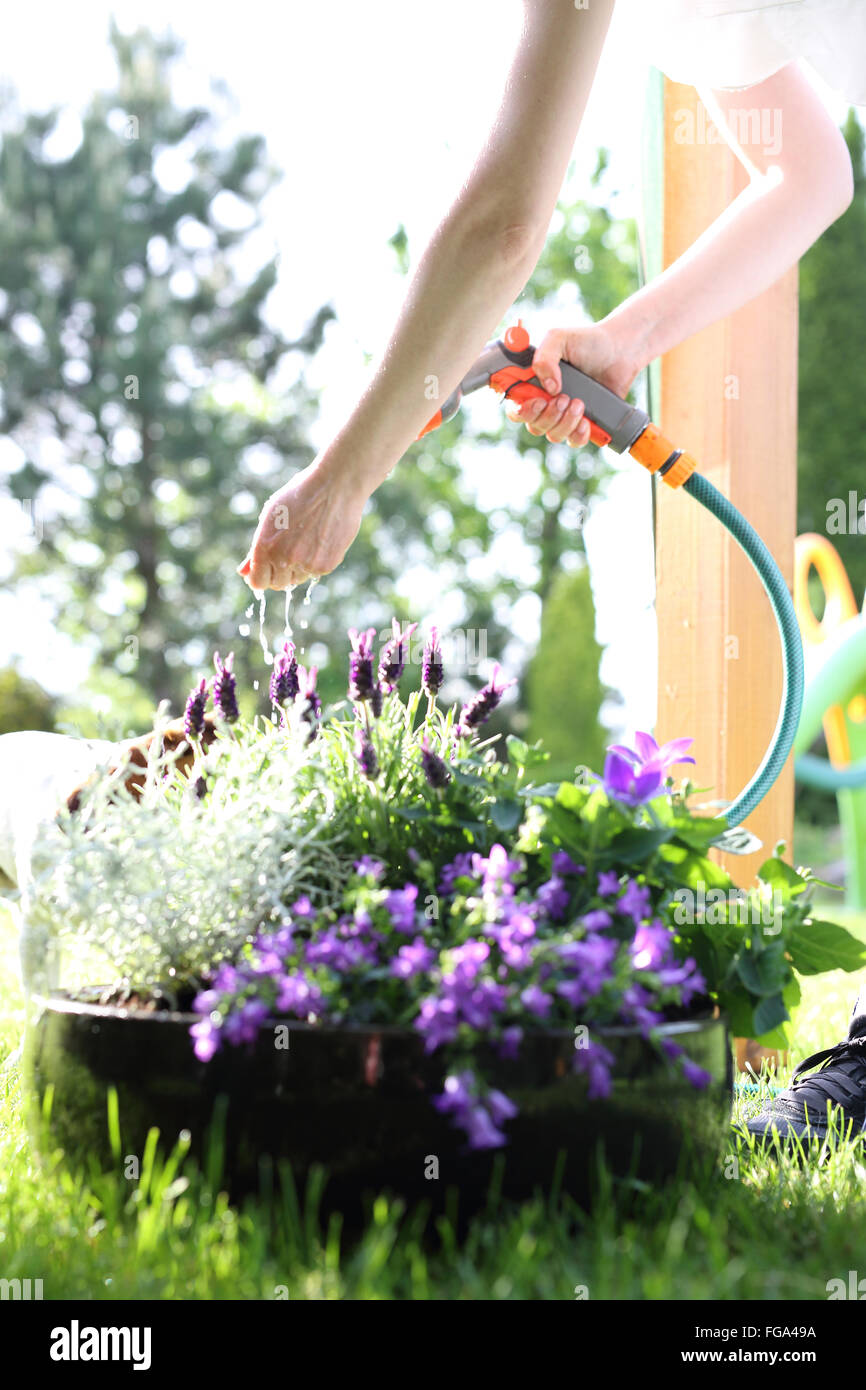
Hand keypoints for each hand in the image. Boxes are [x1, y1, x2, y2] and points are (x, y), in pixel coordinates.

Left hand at [237, 456, 368, 591]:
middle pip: (278, 584)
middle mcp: (284, 559)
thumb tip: (244, 572)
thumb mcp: (271, 517)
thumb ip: (256, 548)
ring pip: (298, 579)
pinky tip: (319, 540)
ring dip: (298, 568)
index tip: (263, 571)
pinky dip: (315, 562)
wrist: (335, 486)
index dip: (259, 578)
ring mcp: (306, 564)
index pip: (257, 582)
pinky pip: (315, 573)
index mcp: (265, 546)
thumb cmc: (300, 496)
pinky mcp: (326, 565)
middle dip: (279, 573)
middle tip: (287, 553)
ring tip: (305, 541)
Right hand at [505, 321, 641, 445]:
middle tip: (563, 397)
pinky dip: (578, 434)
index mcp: (533, 383)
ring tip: (580, 402)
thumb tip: (549, 388)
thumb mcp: (559, 338)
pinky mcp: (583, 424)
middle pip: (533, 425)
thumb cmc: (587, 341)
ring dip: (565, 422)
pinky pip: (573, 441)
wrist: (620, 350)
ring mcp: (564, 415)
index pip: (516, 406)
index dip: (520, 410)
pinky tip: (585, 421)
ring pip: (553, 434)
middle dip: (547, 415)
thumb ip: (545, 357)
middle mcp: (546, 402)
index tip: (537, 401)